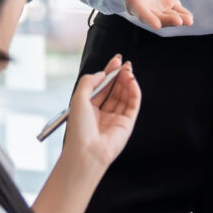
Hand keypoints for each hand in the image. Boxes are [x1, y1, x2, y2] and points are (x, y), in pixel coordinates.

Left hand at [61, 54, 140, 169]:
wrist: (86, 151)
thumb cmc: (79, 129)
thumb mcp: (78, 98)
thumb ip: (89, 82)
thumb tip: (102, 73)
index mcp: (89, 108)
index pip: (102, 87)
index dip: (109, 73)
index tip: (115, 61)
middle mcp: (103, 113)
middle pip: (114, 90)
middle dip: (120, 75)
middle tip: (124, 63)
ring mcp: (115, 119)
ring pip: (124, 95)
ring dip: (127, 81)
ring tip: (128, 70)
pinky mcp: (127, 124)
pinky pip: (133, 104)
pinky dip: (134, 91)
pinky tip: (132, 81)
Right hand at [112, 0, 192, 29]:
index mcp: (134, 4)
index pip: (142, 13)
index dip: (149, 19)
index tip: (156, 25)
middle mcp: (147, 11)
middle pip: (157, 18)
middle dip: (167, 20)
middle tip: (178, 21)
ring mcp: (159, 9)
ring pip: (168, 17)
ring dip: (178, 20)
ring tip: (188, 21)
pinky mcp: (168, 5)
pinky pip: (177, 11)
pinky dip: (183, 15)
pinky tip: (189, 19)